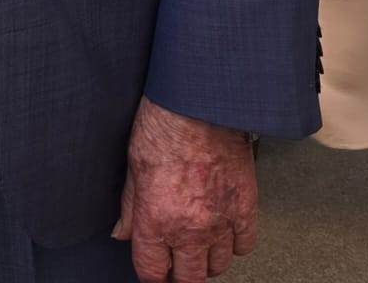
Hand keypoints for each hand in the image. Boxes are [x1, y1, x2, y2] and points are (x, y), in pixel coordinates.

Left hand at [113, 96, 257, 281]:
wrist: (201, 102)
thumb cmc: (164, 124)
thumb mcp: (133, 164)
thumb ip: (129, 206)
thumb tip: (122, 232)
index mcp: (156, 218)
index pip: (152, 272)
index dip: (151, 274)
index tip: (153, 269)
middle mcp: (189, 228)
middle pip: (189, 278)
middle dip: (179, 273)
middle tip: (175, 259)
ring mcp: (220, 221)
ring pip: (218, 266)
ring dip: (206, 259)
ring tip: (198, 243)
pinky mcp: (245, 208)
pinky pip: (244, 246)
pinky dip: (235, 243)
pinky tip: (224, 229)